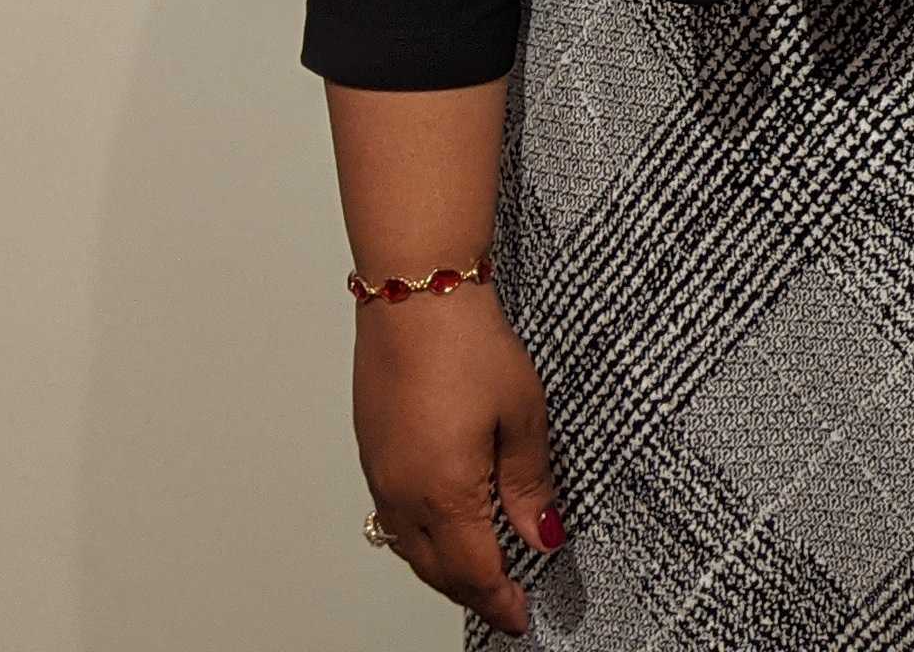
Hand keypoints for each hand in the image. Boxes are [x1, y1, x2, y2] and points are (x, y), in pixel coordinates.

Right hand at [355, 287, 560, 638]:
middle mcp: (403, 493)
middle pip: (438, 570)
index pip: (475, 571)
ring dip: (444, 570)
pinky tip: (441, 530)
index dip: (500, 601)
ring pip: (410, 548)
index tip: (519, 618)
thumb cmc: (468, 344)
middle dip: (473, 593)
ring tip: (479, 575)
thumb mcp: (522, 414)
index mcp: (443, 492)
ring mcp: (381, 474)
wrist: (415, 295)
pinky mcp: (372, 452)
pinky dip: (420, 539)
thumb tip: (541, 536)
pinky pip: (393, 519)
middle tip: (505, 604)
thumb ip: (529, 483)